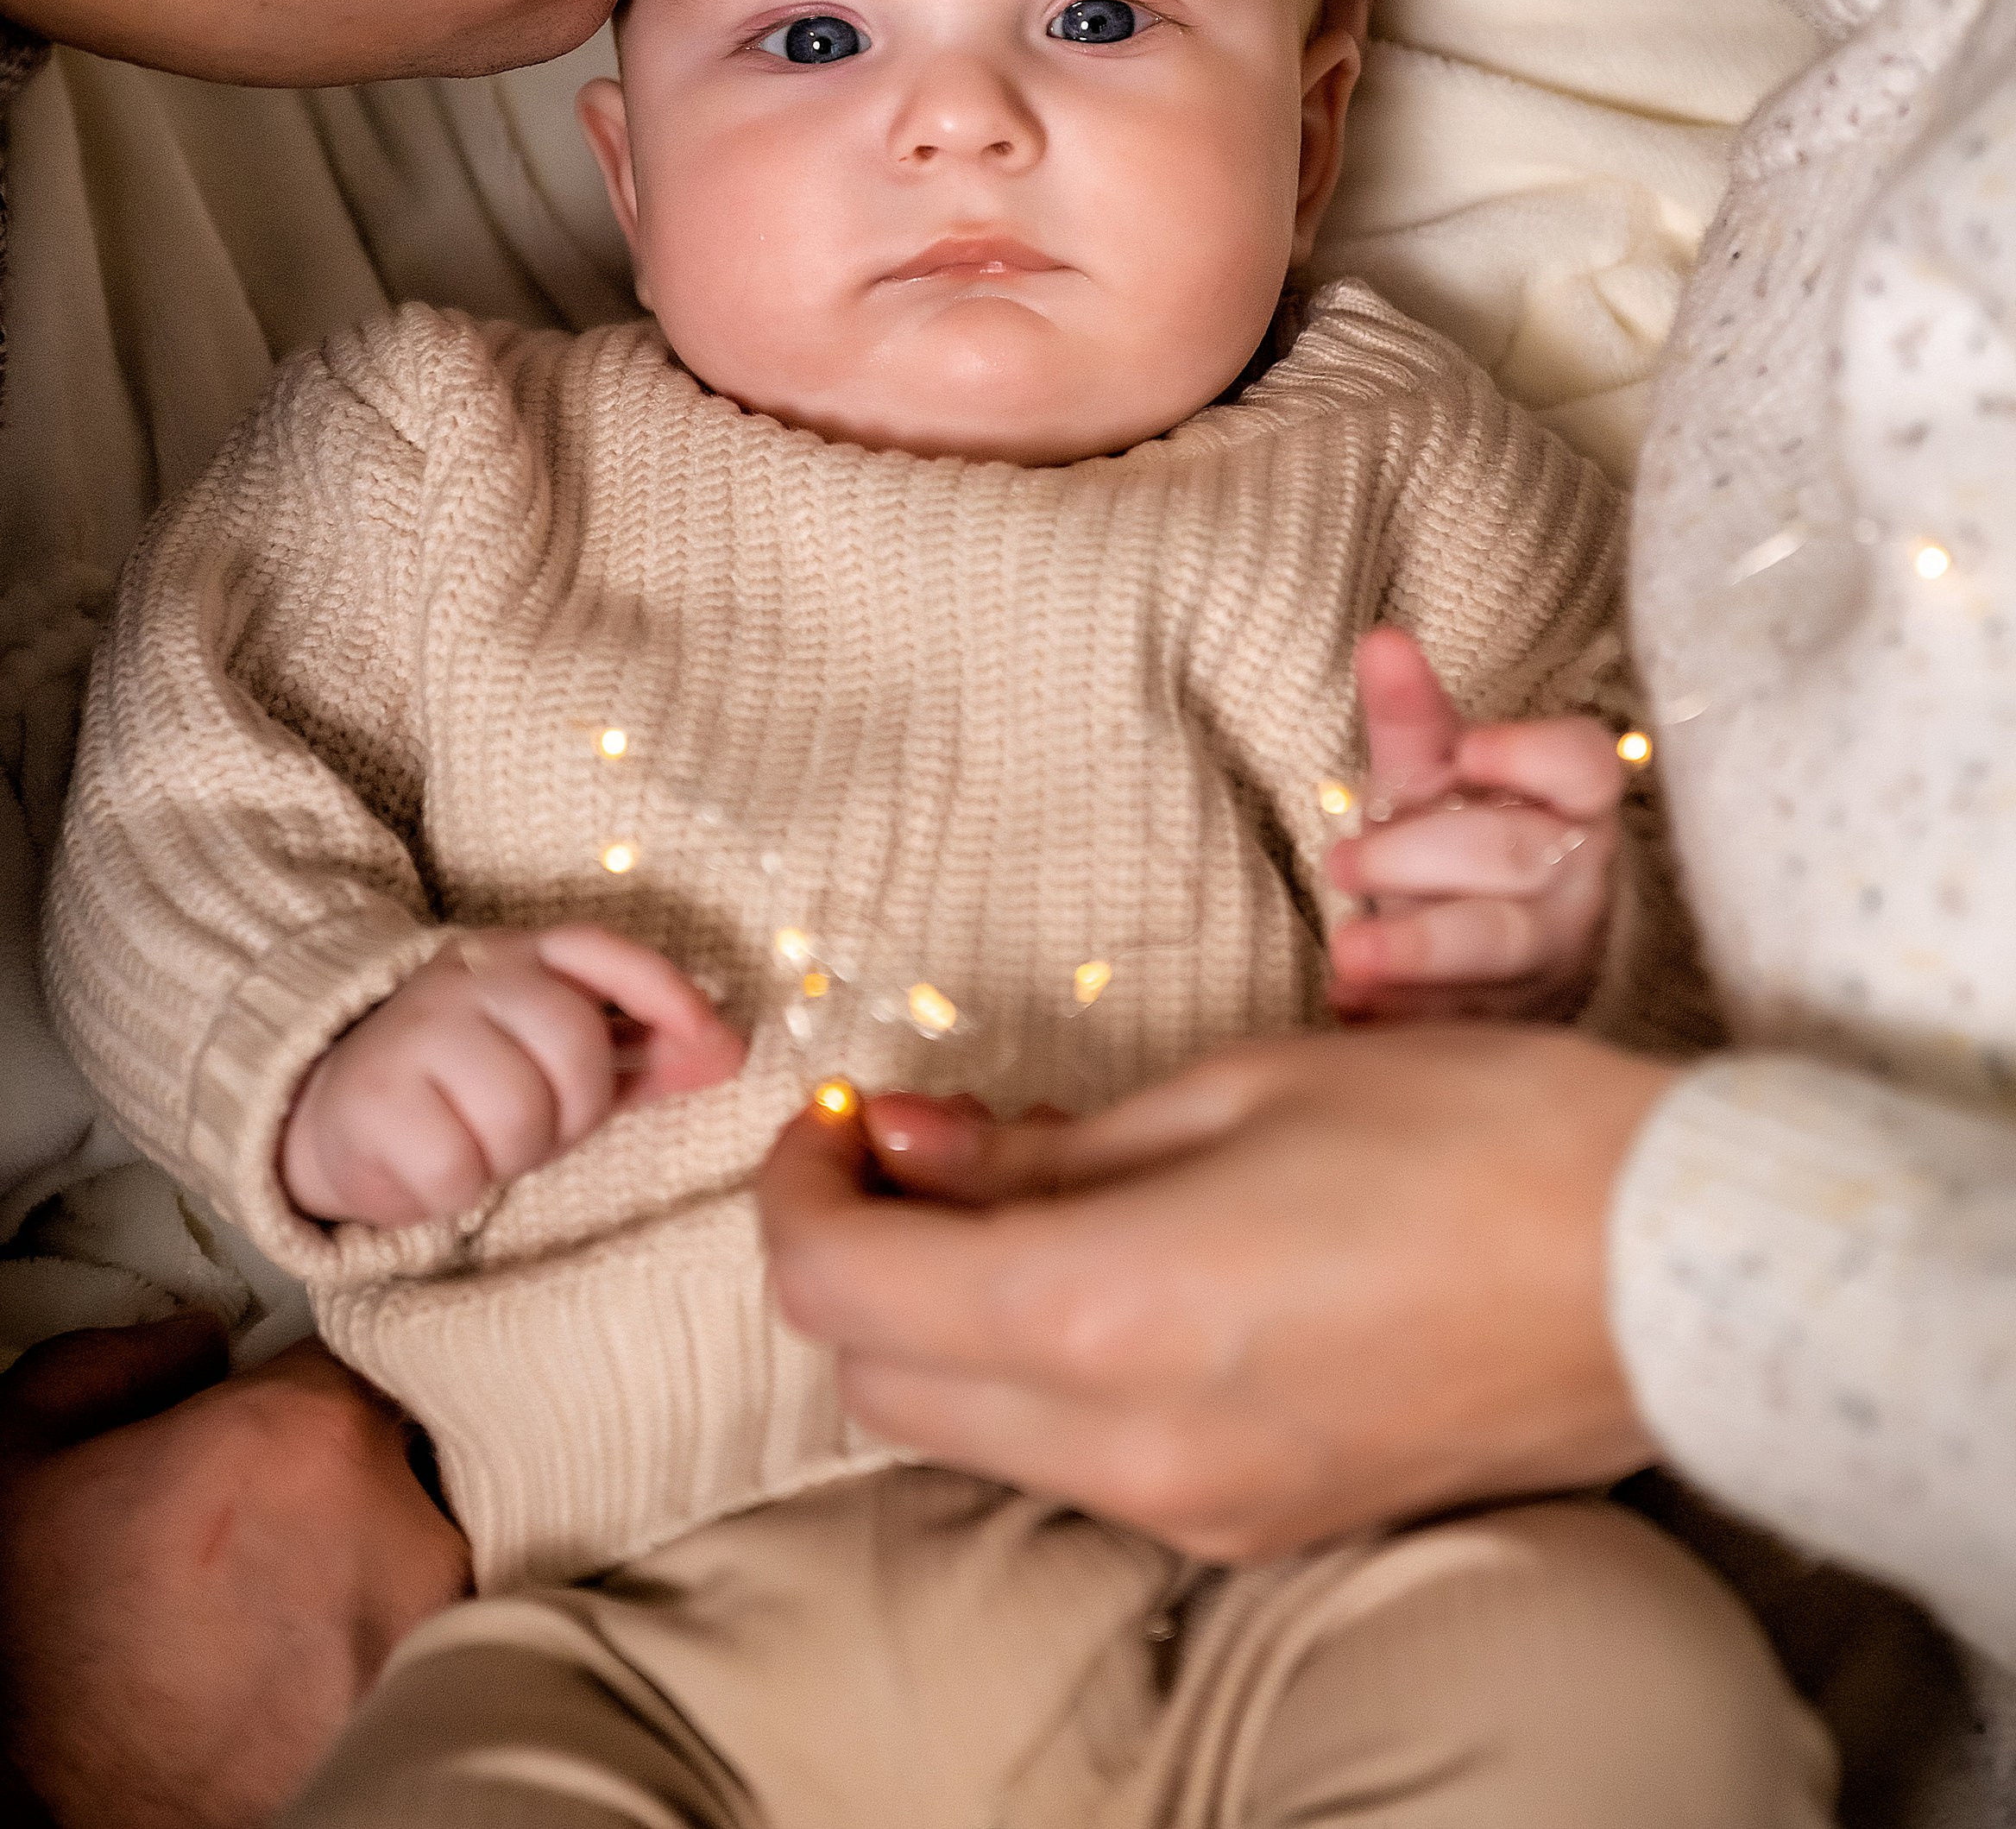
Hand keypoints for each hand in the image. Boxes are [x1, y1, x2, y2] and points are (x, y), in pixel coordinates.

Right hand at [0, 1319, 468, 1827]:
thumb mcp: (25, 1457)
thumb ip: (119, 1363)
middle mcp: (399, 1529)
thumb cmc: (33, 1653)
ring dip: (382, 1562)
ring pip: (437, 1549)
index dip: (312, 1393)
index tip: (279, 1427)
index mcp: (311, 1438)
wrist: (47, 1826)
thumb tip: (199, 1343)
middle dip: (360, 1477)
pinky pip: (443, 1635)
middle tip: (280, 1526)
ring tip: (292, 1606)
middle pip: (416, 1455)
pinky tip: (313, 1664)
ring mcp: (429, 1635)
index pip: (363, 1361)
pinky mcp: (433, 1716)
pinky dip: (390, 1639)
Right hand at [283, 923, 744, 1224]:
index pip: (601, 952)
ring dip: (511, 1154)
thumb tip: (733, 1051)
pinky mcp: (371, 1099)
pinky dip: (456, 1187)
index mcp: (518, 956)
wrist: (332, 1106)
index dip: (668, 993)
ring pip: (519, 1115)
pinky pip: (457, 1169)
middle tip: (535, 1125)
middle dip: (575, 1109)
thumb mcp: (553, 1056)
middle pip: (573, 1045)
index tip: (723, 1048)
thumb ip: (642, 1053)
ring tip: (479, 1142)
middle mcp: (468, 978)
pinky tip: (433, 1164)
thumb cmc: (467, 1083)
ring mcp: (415, 1031)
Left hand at [759, 1023, 1672, 1560]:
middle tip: (902, 1146)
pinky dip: (1037, 1372)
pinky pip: (1081, 1466)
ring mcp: (1198, 1509)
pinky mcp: (1262, 1526)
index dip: (802, 1192)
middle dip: (854, 1262)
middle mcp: (1130, 1447)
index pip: (846, 1291)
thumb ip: (1051, 1141)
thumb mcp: (1241, 1084)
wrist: (1673, 1272)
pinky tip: (1105, 1264)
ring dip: (941, 1322)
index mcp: (1108, 1314)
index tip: (833, 1116)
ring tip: (1007, 1189)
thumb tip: (908, 1143)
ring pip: (972, 1437)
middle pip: (880, 1385)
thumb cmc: (1472, 1137)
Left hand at [1328, 630, 1620, 1020]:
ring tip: (1345, 954)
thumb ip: (1408, 712)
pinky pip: (1467, 1020)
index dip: (1531, 755)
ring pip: (1500, 948)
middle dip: (1421, 858)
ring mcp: (1552, 954)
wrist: (1474, 934)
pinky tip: (1350, 1006)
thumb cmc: (1458, 832)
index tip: (1467, 747)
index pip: (1582, 767)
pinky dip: (1405, 1016)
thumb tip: (1380, 641)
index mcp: (1570, 799)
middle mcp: (1574, 875)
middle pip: (1515, 858)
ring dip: (1418, 952)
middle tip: (1339, 861)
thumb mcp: (1430, 771)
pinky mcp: (1517, 1019)